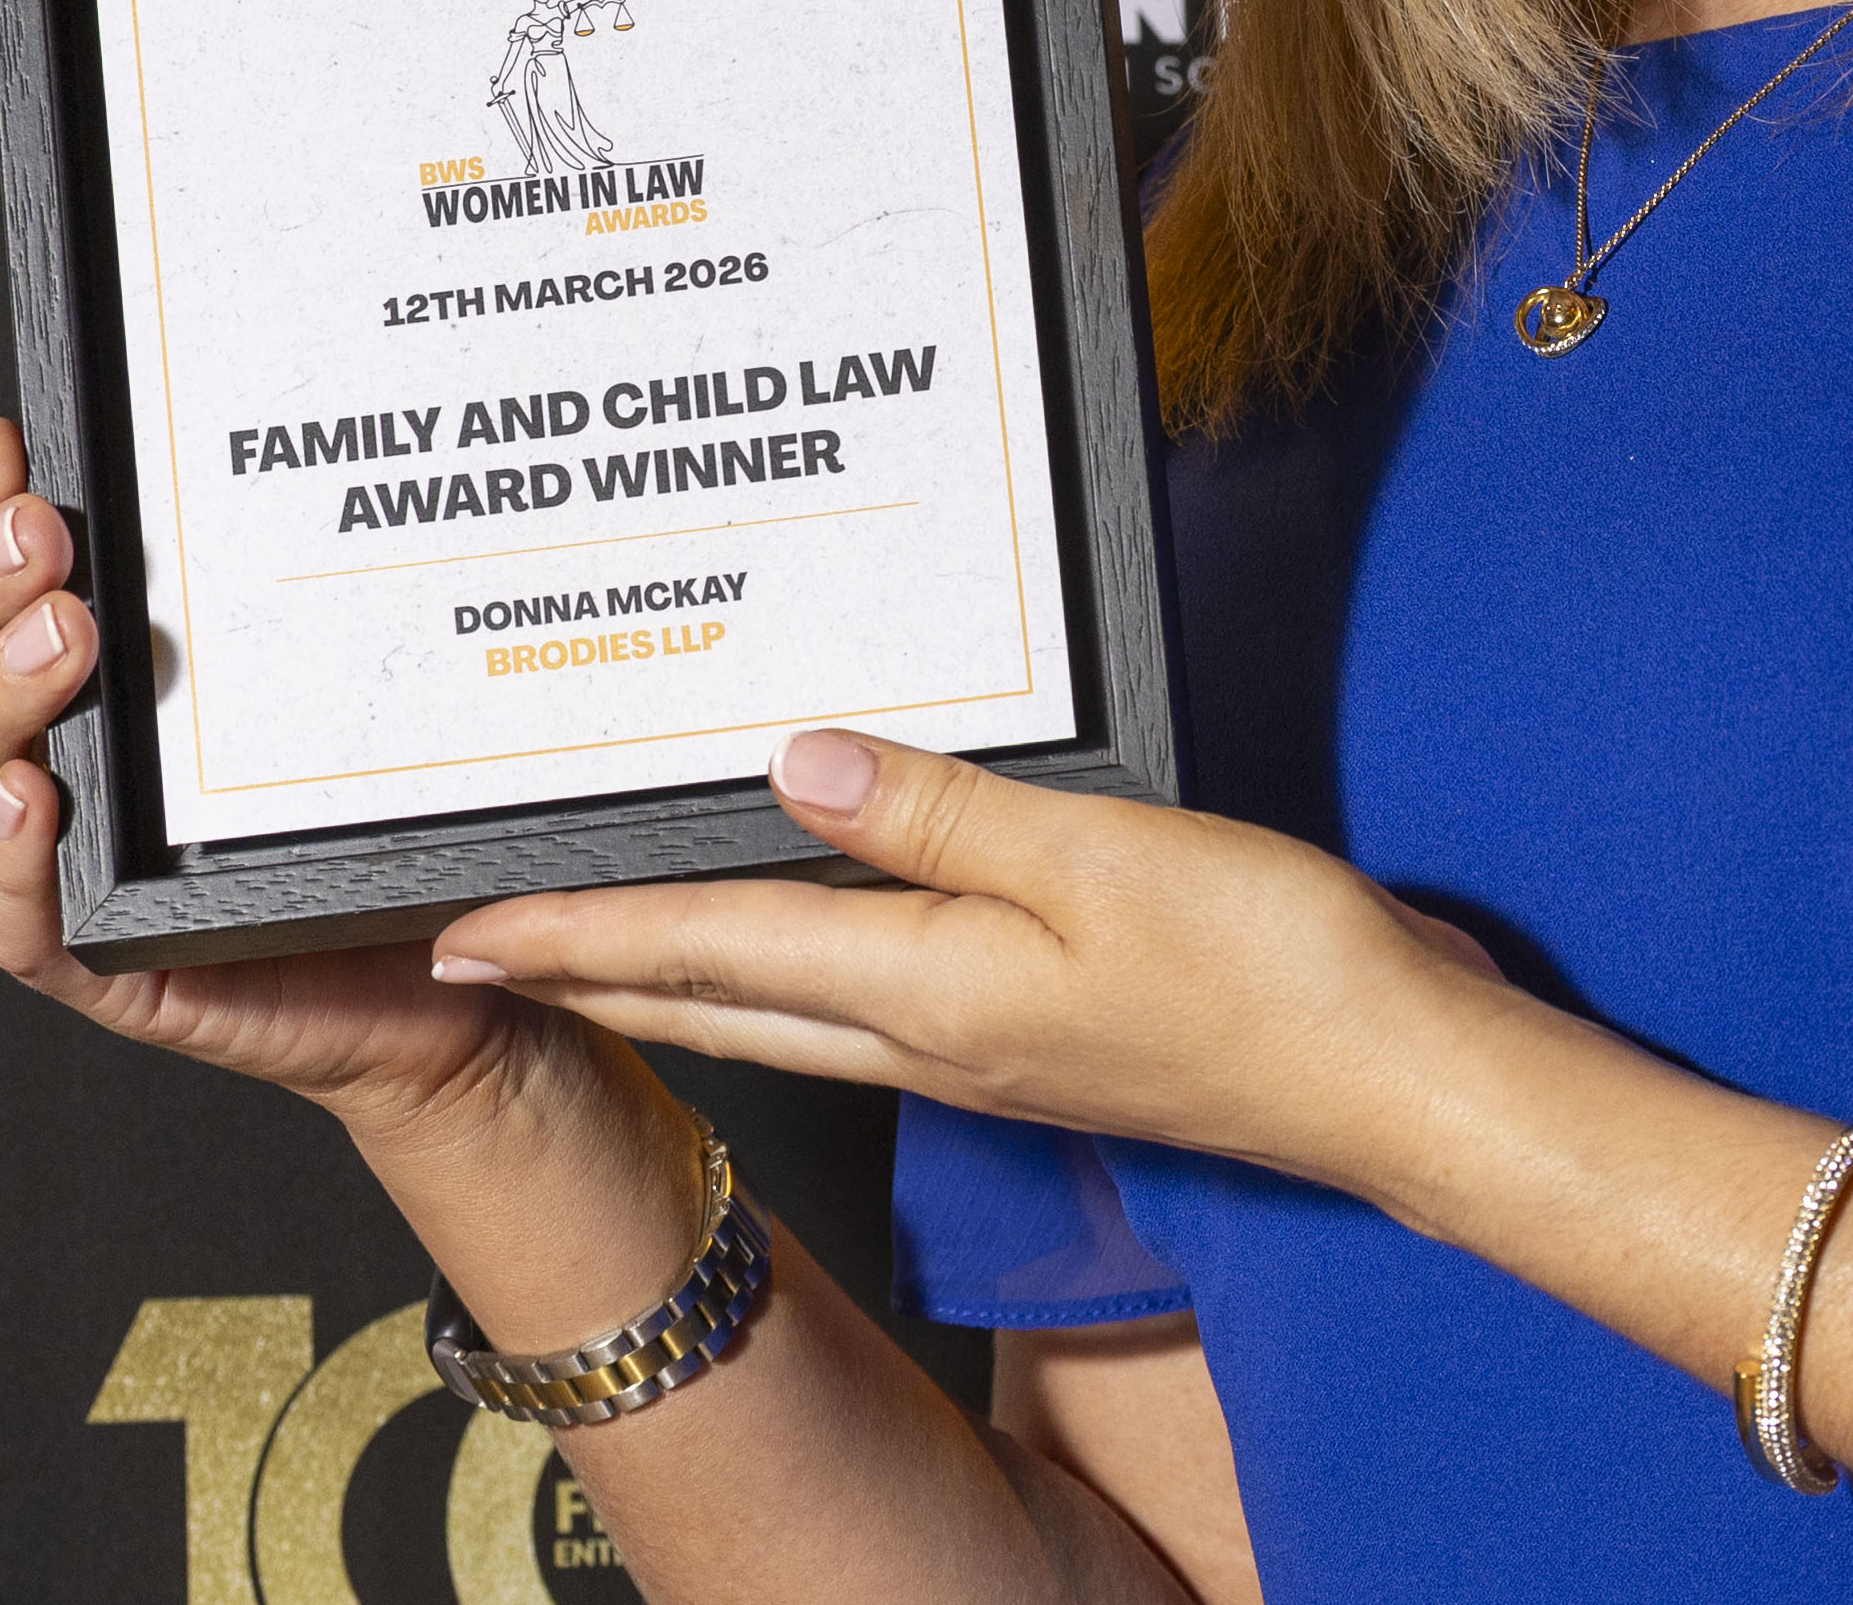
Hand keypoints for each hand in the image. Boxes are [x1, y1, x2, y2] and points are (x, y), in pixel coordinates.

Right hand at [0, 415, 585, 1151]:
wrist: (446, 979)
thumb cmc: (383, 818)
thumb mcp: (331, 678)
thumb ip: (282, 590)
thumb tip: (282, 446)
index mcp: (84, 676)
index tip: (6, 444)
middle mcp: (54, 756)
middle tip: (41, 538)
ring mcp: (64, 861)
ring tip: (62, 640)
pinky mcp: (97, 963)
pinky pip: (13, 920)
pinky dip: (11, 857)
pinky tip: (40, 794)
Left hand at [445, 732, 1521, 1202]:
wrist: (1391, 1085)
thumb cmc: (1269, 978)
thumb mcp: (1101, 863)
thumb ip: (941, 816)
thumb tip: (792, 767)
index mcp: (928, 994)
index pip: (708, 954)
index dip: (575, 938)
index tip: (460, 933)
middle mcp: (933, 1036)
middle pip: (717, 999)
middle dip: (591, 972)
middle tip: (481, 945)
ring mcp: (985, 1050)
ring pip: (784, 1007)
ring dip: (678, 973)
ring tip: (600, 936)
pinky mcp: (1041, 1037)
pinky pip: (869, 999)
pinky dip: (794, 964)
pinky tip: (806, 924)